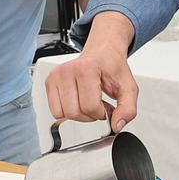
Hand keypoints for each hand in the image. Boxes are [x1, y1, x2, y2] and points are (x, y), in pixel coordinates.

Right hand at [45, 12, 137, 128]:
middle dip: (89, 116)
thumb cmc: (112, 68)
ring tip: (88, 102)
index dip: (101, 113)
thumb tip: (116, 126)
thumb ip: (127, 109)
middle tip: (98, 104)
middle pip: (74, 112)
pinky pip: (55, 111)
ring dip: (78, 114)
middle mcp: (67, 70)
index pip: (90, 107)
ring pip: (62, 114)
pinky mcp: (49, 82)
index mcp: (86, 68)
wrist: (102, 53)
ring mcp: (56, 76)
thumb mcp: (128, 88)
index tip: (107, 106)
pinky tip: (78, 101)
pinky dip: (67, 111)